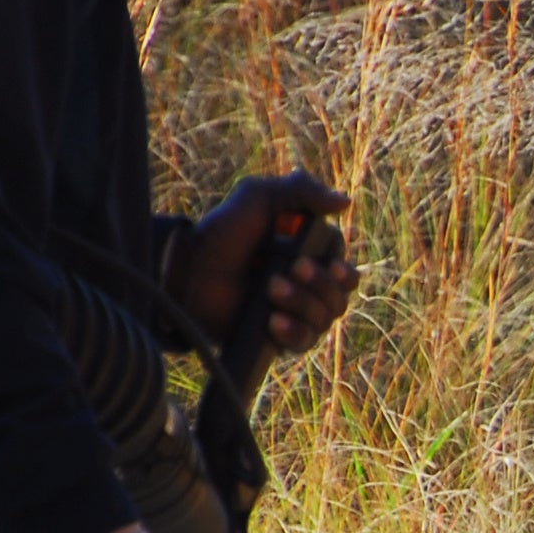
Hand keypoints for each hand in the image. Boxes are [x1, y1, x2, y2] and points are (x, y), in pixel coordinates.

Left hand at [166, 171, 356, 360]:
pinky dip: (294, 331)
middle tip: (291, 268)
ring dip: (302, 302)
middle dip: (320, 283)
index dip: (341, 269)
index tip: (329, 263)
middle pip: (340, 296)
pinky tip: (274, 320)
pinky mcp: (277, 337)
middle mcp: (305, 287)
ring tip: (270, 288)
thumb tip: (346, 202)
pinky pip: (304, 342)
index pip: (343, 270)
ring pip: (325, 318)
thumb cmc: (220, 233)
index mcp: (307, 256)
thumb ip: (301, 191)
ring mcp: (293, 313)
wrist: (187, 271)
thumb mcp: (258, 198)